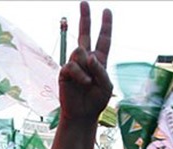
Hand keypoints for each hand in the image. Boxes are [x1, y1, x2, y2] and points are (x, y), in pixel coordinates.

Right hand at [59, 2, 112, 122]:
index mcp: (99, 60)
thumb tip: (88, 56)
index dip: (106, 25)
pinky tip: (83, 83)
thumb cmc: (96, 101)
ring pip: (79, 51)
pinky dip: (80, 74)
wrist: (82, 114)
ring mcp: (75, 64)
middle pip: (85, 33)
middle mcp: (86, 59)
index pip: (103, 39)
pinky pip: (72, 65)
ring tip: (88, 82)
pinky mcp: (65, 72)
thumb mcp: (106, 85)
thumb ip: (101, 69)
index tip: (107, 11)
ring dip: (86, 67)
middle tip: (84, 2)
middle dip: (85, 17)